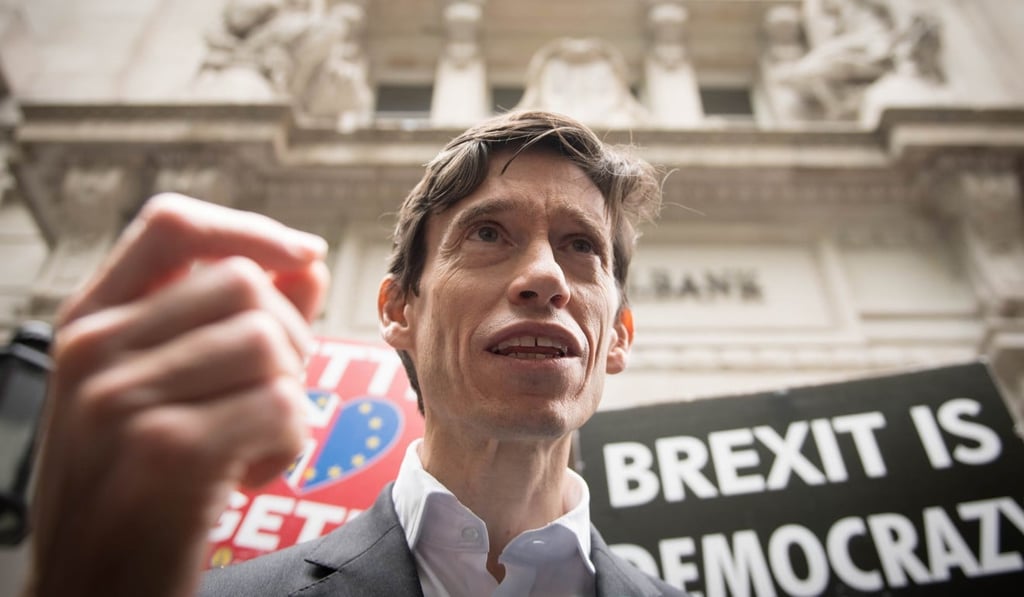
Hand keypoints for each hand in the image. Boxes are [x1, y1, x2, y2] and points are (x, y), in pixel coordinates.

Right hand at [24, 194, 329, 596]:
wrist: (91, 588)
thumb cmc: (134, 486)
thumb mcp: (155, 391)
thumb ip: (227, 319)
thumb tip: (304, 263)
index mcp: (90, 322)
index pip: (172, 225)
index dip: (250, 229)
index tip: (301, 255)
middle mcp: (96, 350)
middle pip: (243, 284)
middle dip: (286, 337)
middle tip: (270, 395)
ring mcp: (124, 399)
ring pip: (269, 345)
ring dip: (287, 399)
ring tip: (252, 442)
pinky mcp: (168, 450)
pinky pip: (282, 408)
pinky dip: (288, 446)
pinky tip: (251, 473)